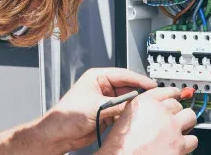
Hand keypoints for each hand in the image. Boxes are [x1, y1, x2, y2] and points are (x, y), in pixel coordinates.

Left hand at [39, 67, 156, 151]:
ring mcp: (105, 101)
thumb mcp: (96, 106)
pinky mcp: (107, 114)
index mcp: (97, 77)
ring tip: (145, 107)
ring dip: (134, 105)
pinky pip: (122, 112)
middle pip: (127, 87)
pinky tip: (135, 116)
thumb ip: (118, 104)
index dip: (138, 79)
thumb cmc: (67, 116)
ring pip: (126, 100)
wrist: (58, 135)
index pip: (123, 75)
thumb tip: (135, 102)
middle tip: (151, 97)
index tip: (151, 84)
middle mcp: (102, 88)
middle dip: (138, 92)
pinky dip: (129, 114)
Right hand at [97, 87, 197, 154]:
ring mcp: (171, 127)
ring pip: (190, 117)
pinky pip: (193, 139)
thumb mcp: (123, 118)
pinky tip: (181, 145)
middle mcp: (159, 112)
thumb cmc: (119, 145)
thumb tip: (151, 109)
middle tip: (172, 119)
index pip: (165, 91)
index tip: (176, 95)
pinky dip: (188, 143)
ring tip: (180, 130)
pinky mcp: (179, 145)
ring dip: (186, 123)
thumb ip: (140, 109)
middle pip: (177, 104)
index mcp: (144, 103)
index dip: (172, 93)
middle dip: (176, 112)